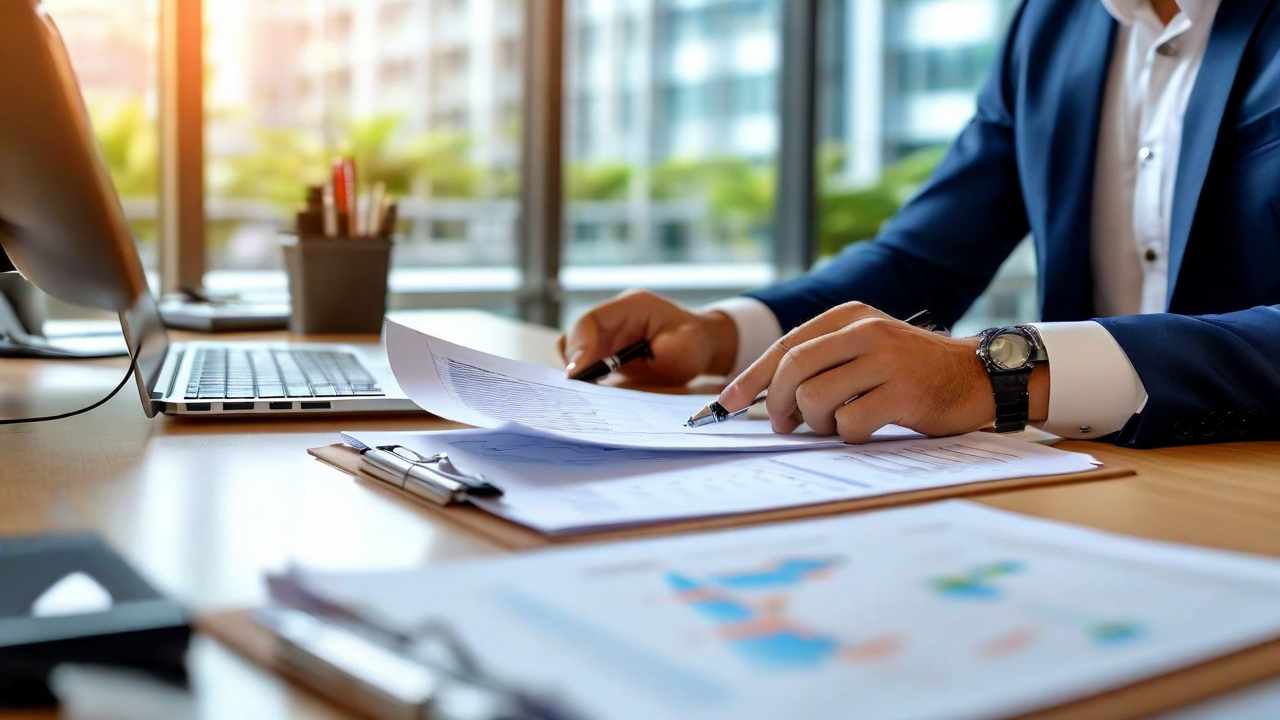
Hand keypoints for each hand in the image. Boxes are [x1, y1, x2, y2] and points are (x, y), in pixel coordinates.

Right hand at [558, 289, 738, 384]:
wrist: (698, 346)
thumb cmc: (692, 344)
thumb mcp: (682, 349)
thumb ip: (652, 356)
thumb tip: (618, 371)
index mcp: (630, 307)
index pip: (590, 321)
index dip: (579, 347)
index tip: (576, 374)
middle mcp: (612, 319)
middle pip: (574, 337)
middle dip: (573, 363)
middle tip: (579, 389)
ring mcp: (605, 336)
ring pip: (573, 351)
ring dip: (576, 372)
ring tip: (585, 393)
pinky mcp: (603, 353)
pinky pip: (583, 364)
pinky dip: (583, 378)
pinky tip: (591, 394)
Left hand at [716, 302, 1037, 442]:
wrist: (979, 375)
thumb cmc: (913, 370)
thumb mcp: (868, 347)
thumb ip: (824, 360)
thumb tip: (766, 397)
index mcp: (850, 316)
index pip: (786, 345)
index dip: (752, 377)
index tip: (727, 403)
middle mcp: (865, 331)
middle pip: (793, 369)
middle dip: (779, 405)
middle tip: (785, 425)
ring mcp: (885, 360)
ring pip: (816, 398)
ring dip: (817, 424)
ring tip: (837, 425)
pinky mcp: (903, 392)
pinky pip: (849, 423)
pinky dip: (849, 435)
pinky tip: (866, 429)